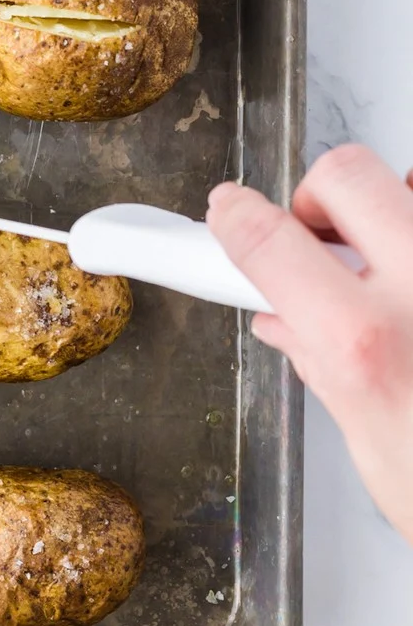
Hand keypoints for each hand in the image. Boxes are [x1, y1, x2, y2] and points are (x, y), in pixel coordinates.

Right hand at [207, 145, 412, 544]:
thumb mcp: (376, 451)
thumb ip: (327, 371)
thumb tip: (288, 323)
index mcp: (369, 345)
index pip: (272, 241)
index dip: (237, 218)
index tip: (230, 211)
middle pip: (348, 174)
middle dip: (322, 197)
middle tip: (324, 240)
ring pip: (412, 188)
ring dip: (394, 218)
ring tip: (399, 278)